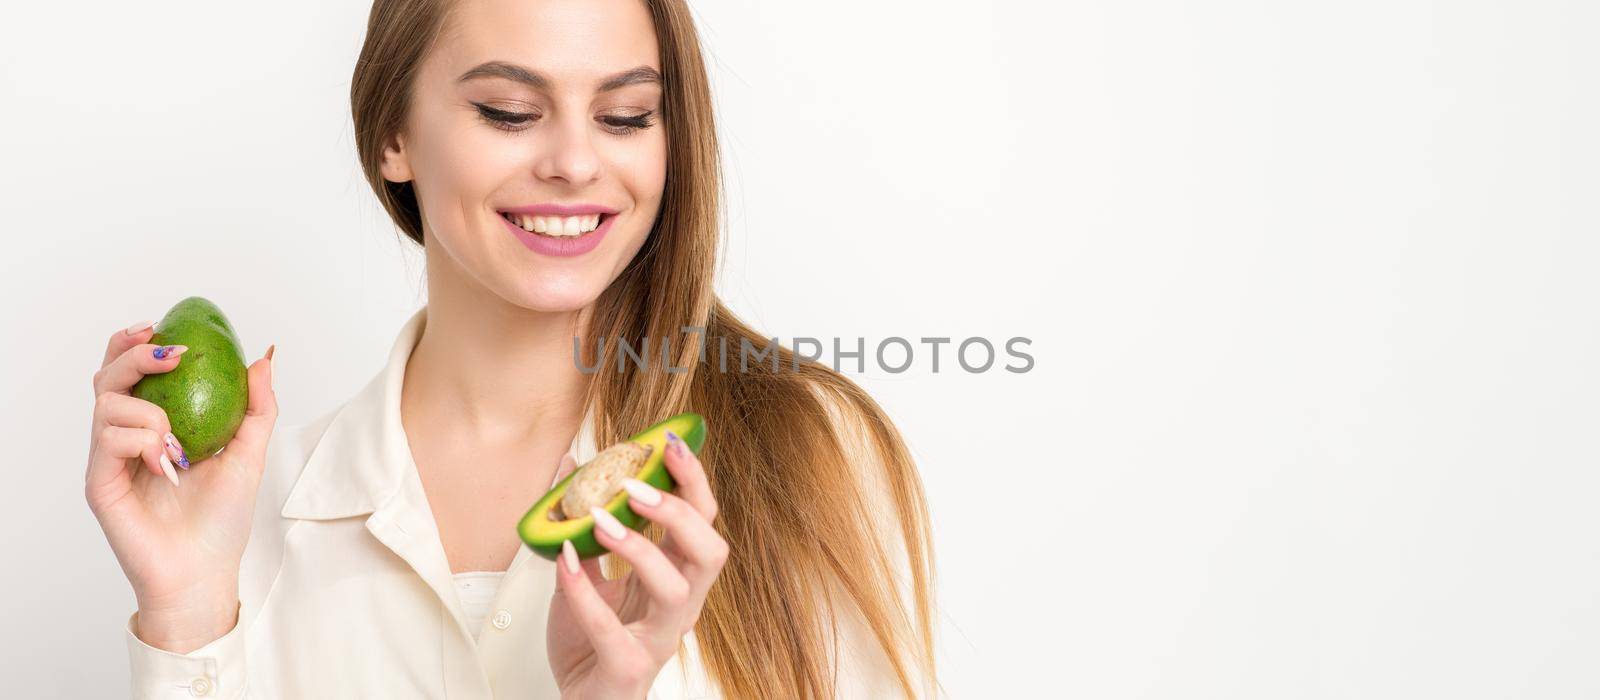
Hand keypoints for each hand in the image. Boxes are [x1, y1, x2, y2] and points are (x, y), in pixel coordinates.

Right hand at [83, 321, 277, 651]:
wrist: (205, 571)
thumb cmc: (222, 518)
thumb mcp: (250, 452)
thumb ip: (256, 406)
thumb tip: (264, 356)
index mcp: (153, 425)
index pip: (130, 373)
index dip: (135, 343)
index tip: (160, 325)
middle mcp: (125, 438)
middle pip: (107, 376)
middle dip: (133, 354)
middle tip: (171, 355)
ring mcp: (109, 460)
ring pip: (107, 403)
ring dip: (151, 411)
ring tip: (179, 443)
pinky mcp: (100, 483)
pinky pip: (109, 440)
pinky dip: (143, 441)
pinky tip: (167, 464)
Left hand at [546, 432, 729, 699]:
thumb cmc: (589, 642)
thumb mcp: (583, 573)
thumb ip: (580, 526)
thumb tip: (569, 466)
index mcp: (676, 575)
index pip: (703, 520)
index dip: (693, 479)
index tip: (669, 441)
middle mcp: (679, 605)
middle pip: (709, 550)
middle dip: (680, 510)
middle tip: (637, 484)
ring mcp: (658, 638)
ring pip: (677, 589)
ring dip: (640, 547)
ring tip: (601, 519)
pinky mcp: (627, 667)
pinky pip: (611, 628)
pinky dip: (584, 591)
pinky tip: (564, 560)